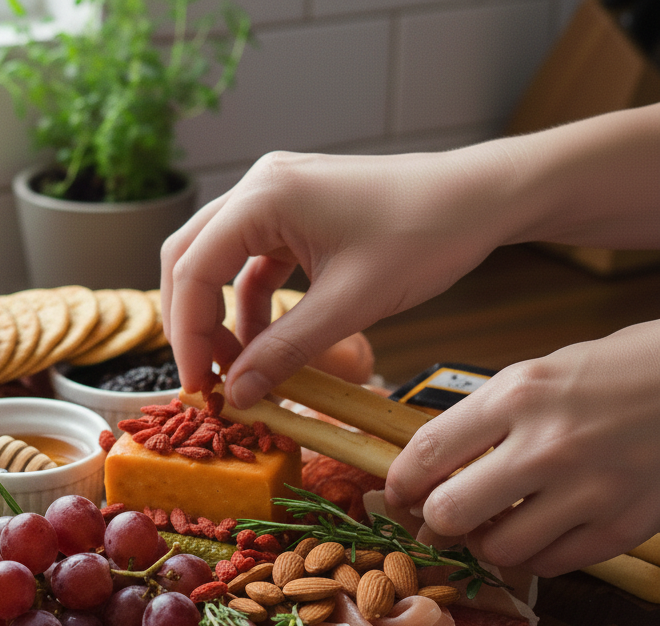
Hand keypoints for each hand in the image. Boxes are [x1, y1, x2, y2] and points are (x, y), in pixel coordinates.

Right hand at [161, 147, 517, 405]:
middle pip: (191, 259)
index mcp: (264, 196)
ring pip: (219, 262)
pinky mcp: (296, 213)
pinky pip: (254, 263)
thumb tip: (238, 394)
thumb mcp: (349, 305)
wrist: (481, 199)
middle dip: (194, 323)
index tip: (199, 383)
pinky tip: (268, 341)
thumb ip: (285, 352)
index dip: (188, 334)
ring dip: (223, 315)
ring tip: (240, 366)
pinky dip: (253, 304)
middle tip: (205, 375)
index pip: (193, 270)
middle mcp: (260, 186)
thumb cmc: (425, 235)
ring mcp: (277, 196)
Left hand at [384, 322, 659, 575]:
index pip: (427, 453)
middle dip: (436, 522)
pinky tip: (543, 530)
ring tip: (497, 524)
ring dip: (487, 544)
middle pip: (450, 513)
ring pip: (498, 550)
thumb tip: (428, 468)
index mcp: (518, 395)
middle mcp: (549, 444)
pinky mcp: (622, 525)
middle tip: (443, 518)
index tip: (398, 495)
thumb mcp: (538, 375)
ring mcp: (589, 489)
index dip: (400, 484)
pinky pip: (550, 565)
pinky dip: (536, 555)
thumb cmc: (615, 372)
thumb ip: (483, 421)